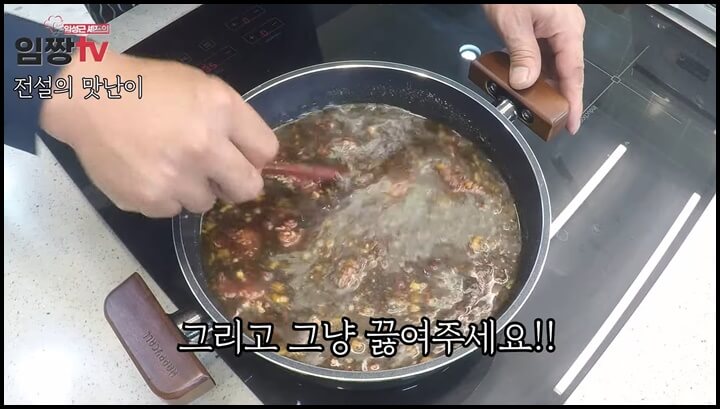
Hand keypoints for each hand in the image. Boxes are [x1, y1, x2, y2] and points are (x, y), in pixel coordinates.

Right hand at [39, 49, 277, 216]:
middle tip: (217, 174)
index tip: (242, 157)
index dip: (255, 156)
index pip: (267, 151)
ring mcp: (176, 177)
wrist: (87, 99)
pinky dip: (163, 197)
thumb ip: (231, 120)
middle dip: (236, 184)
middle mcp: (204, 147)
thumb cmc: (147, 88)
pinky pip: (172, 210)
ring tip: (168, 164)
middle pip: (248, 188)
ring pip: (206, 203)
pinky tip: (146, 172)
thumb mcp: (199, 86)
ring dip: (193, 189)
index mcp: (221, 110)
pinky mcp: (150, 199)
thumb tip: (252, 160)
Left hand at [483, 4, 585, 133]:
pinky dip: (535, 71)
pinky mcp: (543, 26)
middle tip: (548, 123)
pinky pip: (543, 54)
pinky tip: (524, 84)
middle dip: (557, 98)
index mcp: (567, 29)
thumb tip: (525, 84)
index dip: (573, 102)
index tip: (573, 125)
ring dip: (543, 86)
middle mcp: (566, 30)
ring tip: (534, 109)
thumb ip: (522, 54)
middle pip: (565, 71)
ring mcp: (555, 28)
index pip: (573, 73)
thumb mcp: (513, 23)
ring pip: (553, 64)